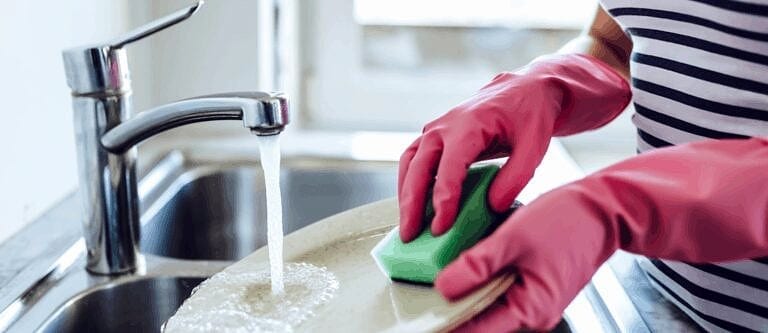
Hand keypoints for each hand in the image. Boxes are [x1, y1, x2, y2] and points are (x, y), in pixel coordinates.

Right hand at [398, 54, 630, 241]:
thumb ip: (516, 177)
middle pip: (418, 166)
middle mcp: (444, 126)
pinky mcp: (434, 137)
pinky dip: (409, 184)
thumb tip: (492, 207)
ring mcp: (435, 130)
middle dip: (412, 203)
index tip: (441, 228)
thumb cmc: (529, 116)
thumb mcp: (535, 145)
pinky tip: (414, 208)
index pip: (449, 167)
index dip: (443, 199)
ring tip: (407, 227)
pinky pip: (413, 161)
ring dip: (405, 195)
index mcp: (469, 124)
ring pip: (409, 164)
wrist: (523, 90)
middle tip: (410, 236)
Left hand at [436, 137, 767, 330]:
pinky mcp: (529, 286)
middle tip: (420, 293)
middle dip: (450, 308)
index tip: (419, 317)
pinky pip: (496, 291)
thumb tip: (444, 286)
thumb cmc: (569, 222)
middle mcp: (531, 312)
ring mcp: (531, 300)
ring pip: (486, 306)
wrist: (602, 208)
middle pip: (479, 322)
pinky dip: (478, 280)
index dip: (445, 324)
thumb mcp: (514, 238)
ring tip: (437, 275)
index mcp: (531, 309)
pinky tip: (461, 265)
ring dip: (462, 293)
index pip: (476, 331)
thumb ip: (478, 265)